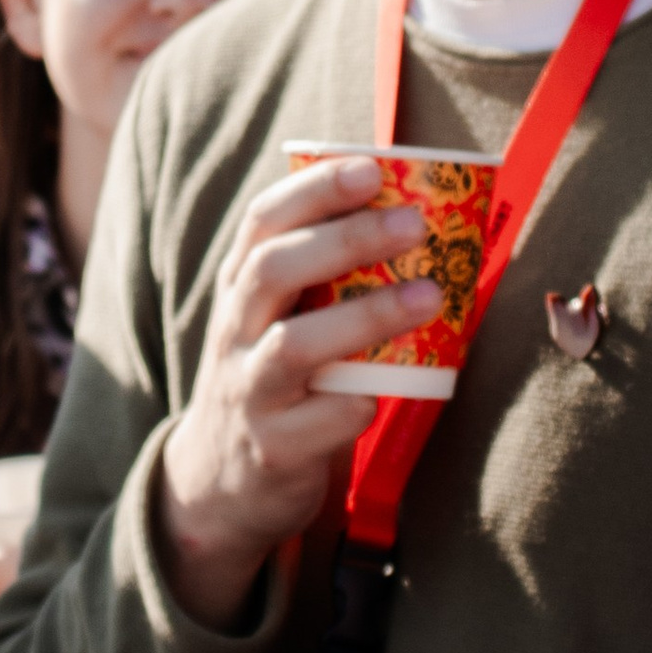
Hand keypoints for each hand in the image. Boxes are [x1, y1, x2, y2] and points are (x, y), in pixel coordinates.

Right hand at [157, 155, 440, 629]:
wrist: (221, 483)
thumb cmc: (272, 379)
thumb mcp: (274, 320)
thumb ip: (316, 277)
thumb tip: (409, 211)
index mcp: (239, 290)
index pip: (261, 223)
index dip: (313, 190)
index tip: (371, 168)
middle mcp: (234, 333)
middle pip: (274, 270)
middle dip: (346, 240)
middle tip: (415, 224)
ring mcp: (249, 391)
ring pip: (296, 345)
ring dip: (366, 317)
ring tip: (430, 297)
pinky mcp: (273, 448)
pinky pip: (324, 421)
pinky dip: (360, 403)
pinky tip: (392, 391)